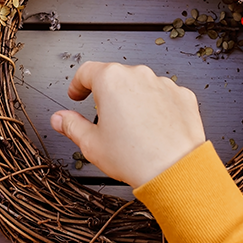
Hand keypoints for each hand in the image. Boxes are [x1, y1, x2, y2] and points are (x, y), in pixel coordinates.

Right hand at [50, 62, 205, 188]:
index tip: (77, 94)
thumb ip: (71, 125)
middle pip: (116, 77)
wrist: (174, 170)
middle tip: (105, 118)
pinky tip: (152, 129)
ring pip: (141, 86)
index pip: (86, 72)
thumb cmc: (134, 158)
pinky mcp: (182, 96)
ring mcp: (163, 84)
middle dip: (108, 95)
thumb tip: (59, 119)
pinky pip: (163, 96)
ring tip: (132, 128)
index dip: (77, 85)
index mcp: (111, 80)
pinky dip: (156, 107)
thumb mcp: (91, 143)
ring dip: (133, 100)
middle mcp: (138, 75)